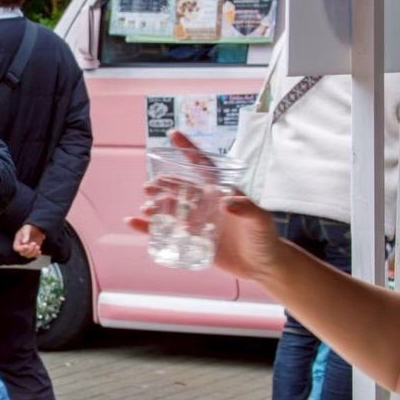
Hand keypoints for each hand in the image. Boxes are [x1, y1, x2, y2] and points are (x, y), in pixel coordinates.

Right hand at [14, 224, 44, 258]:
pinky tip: (39, 251)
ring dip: (33, 253)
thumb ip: (25, 234)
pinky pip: (34, 256)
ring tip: (37, 246)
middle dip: (29, 250)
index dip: (21, 249)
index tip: (27, 245)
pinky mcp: (34, 250)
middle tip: (34, 243)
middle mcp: (22, 246)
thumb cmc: (29, 227)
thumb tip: (24, 242)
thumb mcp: (26, 228)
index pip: (16, 248)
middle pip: (22, 253)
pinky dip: (37, 254)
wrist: (36, 228)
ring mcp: (28, 249)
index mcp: (18, 241)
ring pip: (28, 256)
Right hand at [126, 133, 284, 282]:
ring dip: (156, 205)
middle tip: (149, 186)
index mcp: (221, 190)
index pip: (202, 166)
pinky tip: (134, 223)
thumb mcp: (260, 221)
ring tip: (146, 208)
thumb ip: (247, 209)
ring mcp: (196, 220)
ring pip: (170, 208)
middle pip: (180, 187)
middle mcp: (206, 202)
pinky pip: (166, 231)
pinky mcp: (190, 239)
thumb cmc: (265, 238)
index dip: (188, 149)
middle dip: (164, 184)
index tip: (172, 134)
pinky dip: (149, 227)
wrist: (261, 265)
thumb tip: (227, 203)